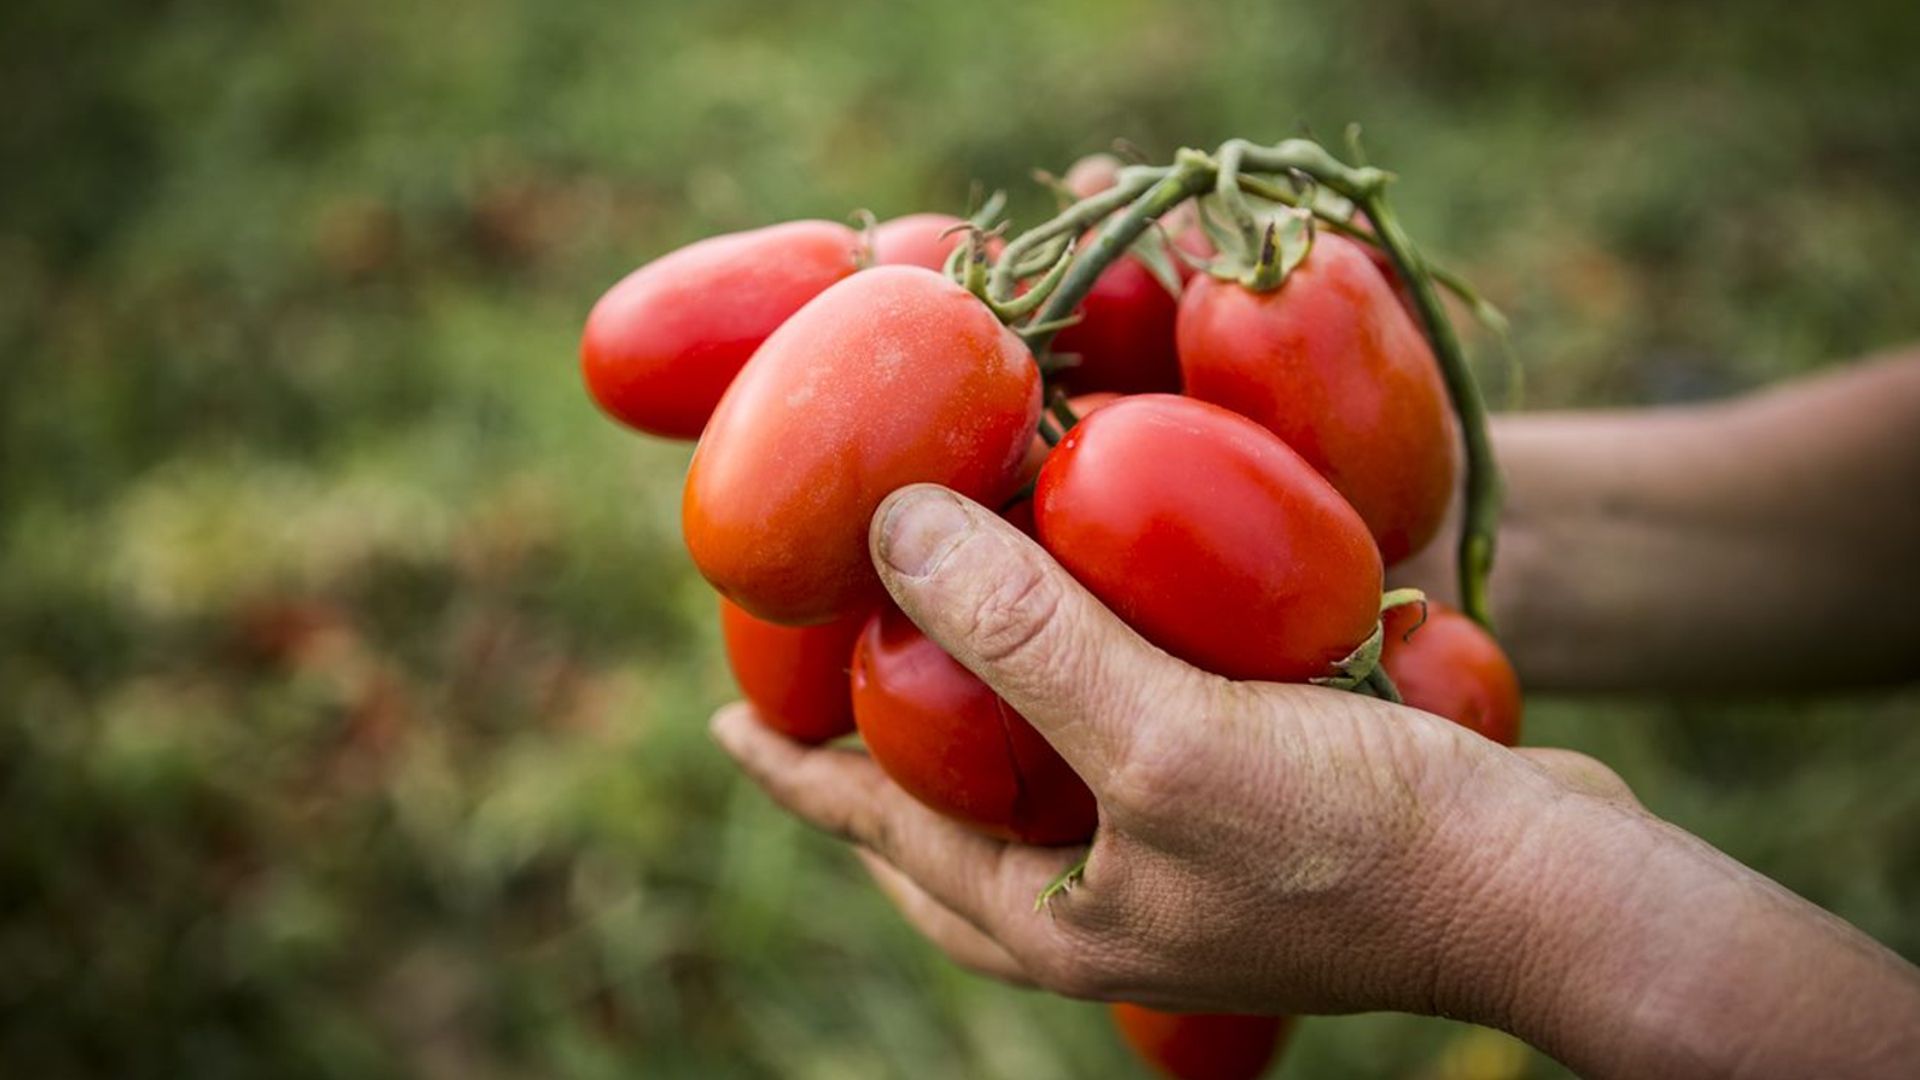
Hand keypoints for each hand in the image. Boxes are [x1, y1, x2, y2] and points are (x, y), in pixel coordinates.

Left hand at [712, 484, 1629, 1017]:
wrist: (1549, 885)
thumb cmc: (1352, 842)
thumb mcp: (1160, 738)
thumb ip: (1022, 637)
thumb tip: (890, 524)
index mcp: (1049, 917)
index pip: (875, 832)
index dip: (792, 768)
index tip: (719, 718)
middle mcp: (1101, 899)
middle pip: (944, 812)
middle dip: (877, 742)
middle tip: (828, 659)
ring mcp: (1177, 859)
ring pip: (1041, 769)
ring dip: (991, 688)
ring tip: (950, 613)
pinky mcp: (1251, 807)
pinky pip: (1131, 729)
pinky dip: (1097, 661)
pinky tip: (1109, 597)